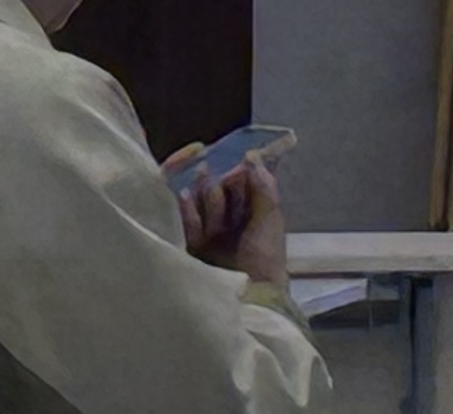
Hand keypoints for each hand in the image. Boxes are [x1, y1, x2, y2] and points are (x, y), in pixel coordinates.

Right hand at [174, 157, 290, 287]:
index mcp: (246, 210)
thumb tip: (251, 156)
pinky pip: (183, 224)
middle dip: (215, 189)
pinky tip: (182, 197)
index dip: (229, 173)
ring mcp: (205, 233)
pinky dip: (185, 212)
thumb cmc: (265, 256)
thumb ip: (262, 188)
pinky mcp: (188, 248)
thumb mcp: (269, 219)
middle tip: (215, 189)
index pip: (233, 183)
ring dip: (203, 199)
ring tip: (205, 197)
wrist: (250, 296)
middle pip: (212, 191)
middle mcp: (224, 219)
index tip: (224, 159)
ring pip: (198, 205)